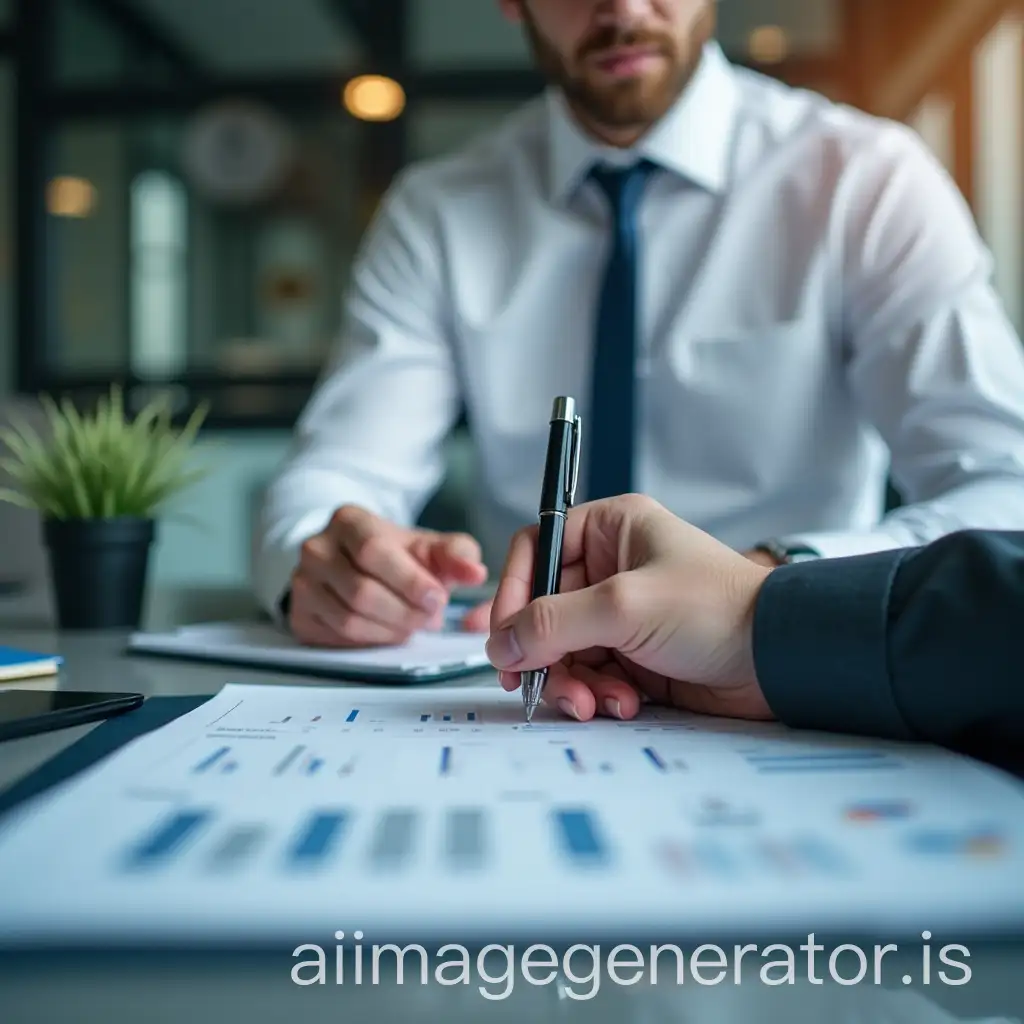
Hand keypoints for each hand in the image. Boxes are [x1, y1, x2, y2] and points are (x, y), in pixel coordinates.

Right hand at [289, 505, 487, 646]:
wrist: (356, 566)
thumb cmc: (398, 557)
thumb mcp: (430, 547)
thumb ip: (458, 554)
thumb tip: (475, 572)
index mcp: (349, 520)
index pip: (373, 550)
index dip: (409, 581)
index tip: (437, 599)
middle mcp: (316, 548)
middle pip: (361, 591)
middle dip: (404, 611)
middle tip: (429, 617)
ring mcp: (303, 582)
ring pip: (349, 619)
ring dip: (391, 629)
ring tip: (412, 622)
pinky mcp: (299, 614)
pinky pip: (338, 637)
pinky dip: (373, 640)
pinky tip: (390, 630)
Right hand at [485, 495, 774, 721]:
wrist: (779, 661)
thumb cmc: (715, 610)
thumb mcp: (624, 607)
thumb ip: (553, 624)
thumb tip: (499, 644)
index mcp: (610, 531)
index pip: (535, 551)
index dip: (514, 592)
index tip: (504, 636)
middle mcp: (612, 568)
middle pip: (543, 609)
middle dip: (543, 653)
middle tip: (533, 686)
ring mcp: (622, 615)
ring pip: (563, 650)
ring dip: (571, 682)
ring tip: (593, 702)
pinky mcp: (634, 657)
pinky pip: (590, 676)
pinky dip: (597, 695)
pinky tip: (624, 704)